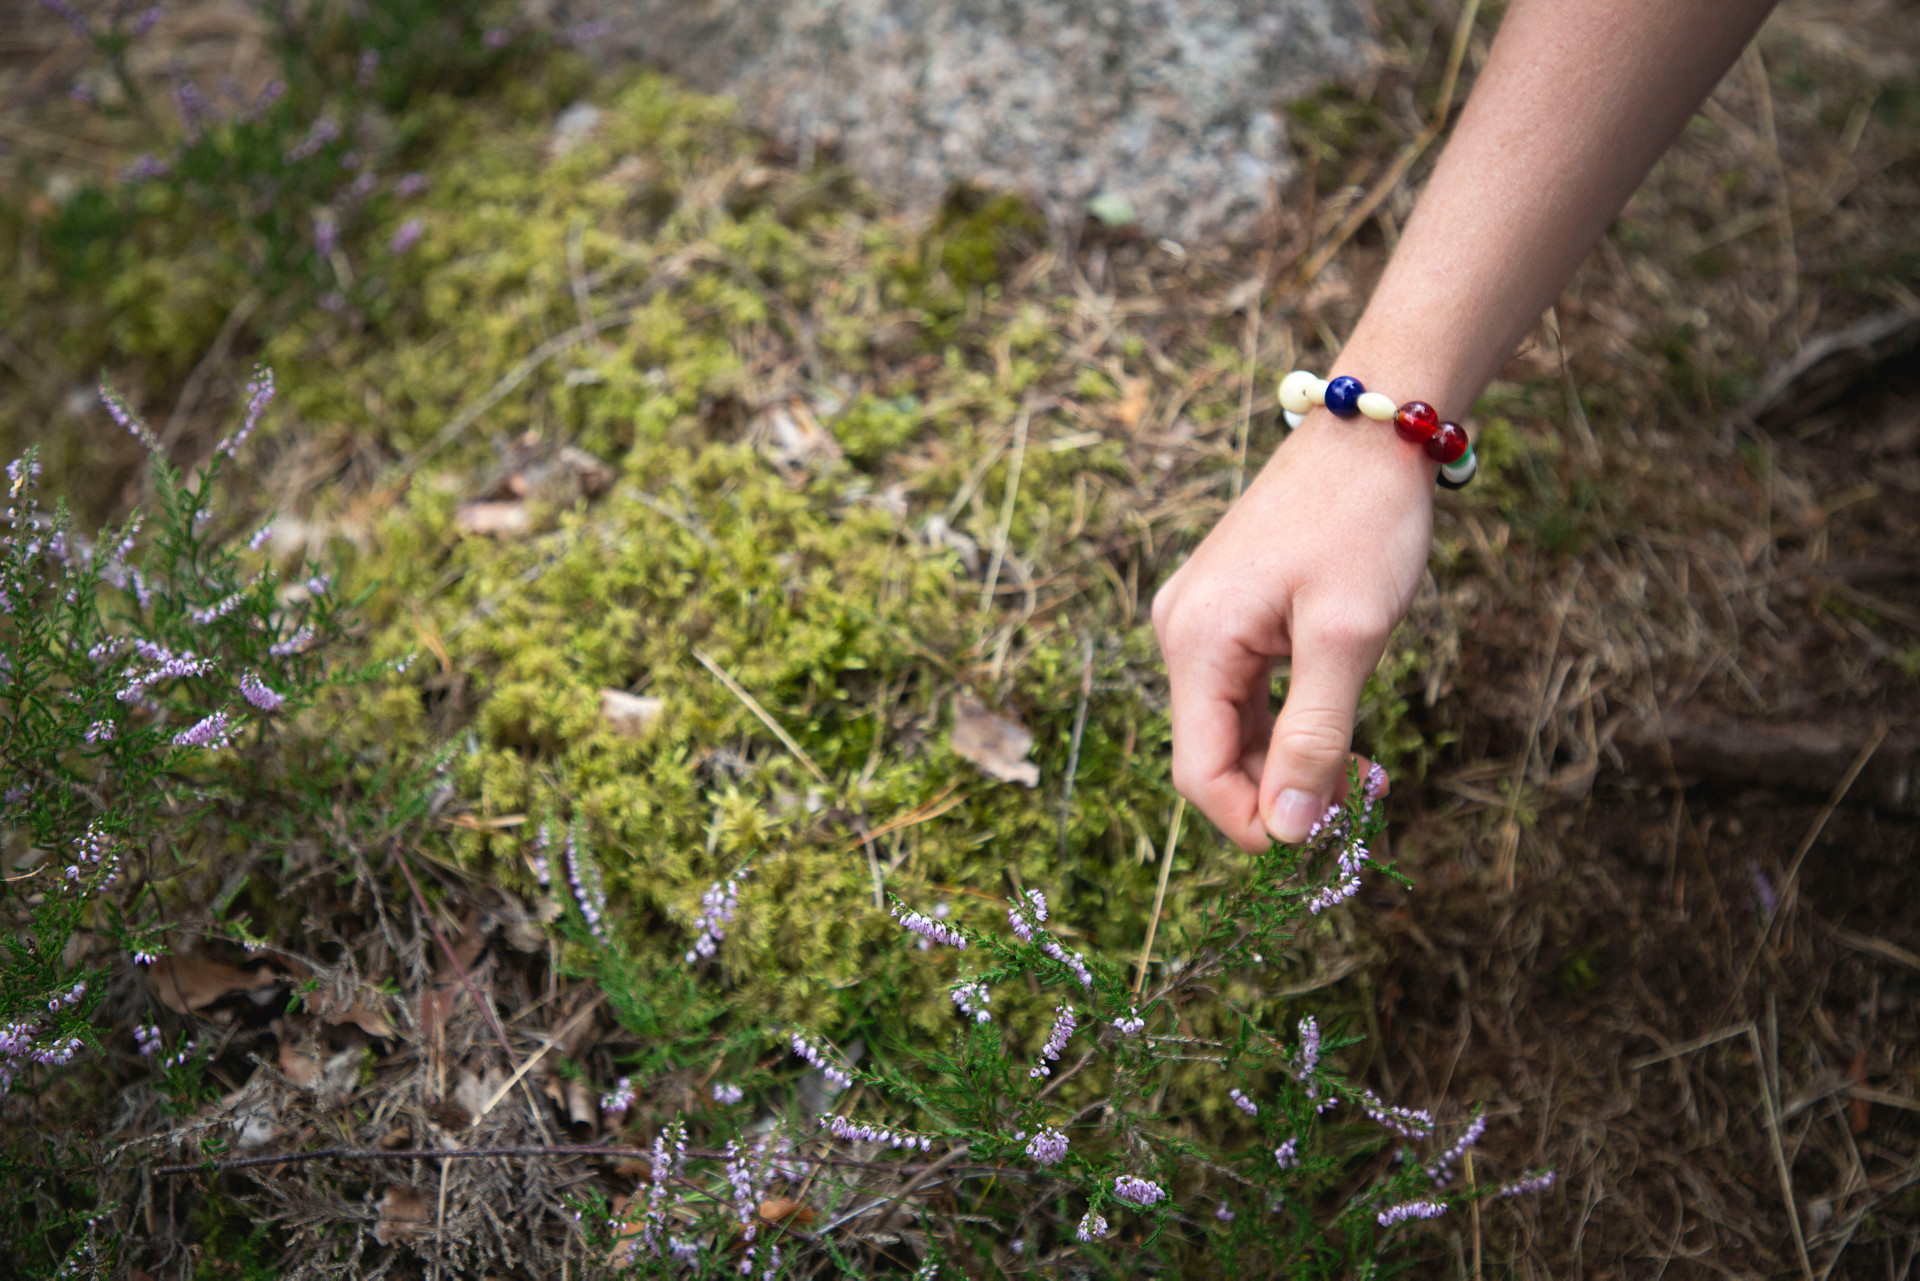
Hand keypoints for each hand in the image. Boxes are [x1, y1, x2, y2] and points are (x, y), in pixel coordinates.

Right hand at [1152, 412, 1433, 850]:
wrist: (1368, 434)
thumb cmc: (1361, 525)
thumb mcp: (1347, 637)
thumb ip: (1313, 737)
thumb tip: (1286, 832)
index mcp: (1196, 643)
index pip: (1198, 773)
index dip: (1254, 822)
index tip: (1324, 838)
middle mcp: (1181, 634)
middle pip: (1214, 755)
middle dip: (1280, 793)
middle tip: (1360, 803)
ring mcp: (1200, 621)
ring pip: (1233, 728)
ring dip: (1290, 763)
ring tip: (1361, 770)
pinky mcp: (1227, 611)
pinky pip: (1245, 693)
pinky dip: (1289, 724)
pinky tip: (1339, 730)